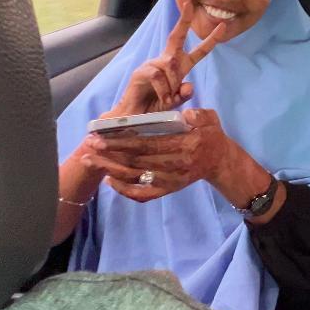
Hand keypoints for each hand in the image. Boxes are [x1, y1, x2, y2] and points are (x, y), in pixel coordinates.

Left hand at [83, 108, 269, 203]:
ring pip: (136, 178)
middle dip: (110, 154)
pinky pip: (144, 194)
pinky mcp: (168, 189)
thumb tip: (185, 115)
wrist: (220, 161)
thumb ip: (199, 116)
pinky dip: (125, 190)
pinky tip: (109, 181)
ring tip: (92, 160)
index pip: (148, 145)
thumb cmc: (210, 135)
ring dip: (111, 170)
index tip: (102, 137)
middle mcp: (176, 166)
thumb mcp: (211, 119)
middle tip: (90, 146)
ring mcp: (171, 181)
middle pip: (136, 162)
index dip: (123, 142)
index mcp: (185, 147)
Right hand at [107, 2, 225, 116]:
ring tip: (168, 99)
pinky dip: (163, 90)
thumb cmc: (155, 107)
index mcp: (180, 67)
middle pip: (177, 36)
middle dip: (184, 20)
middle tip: (189, 5)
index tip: (223, 26)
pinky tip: (161, 98)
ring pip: (171, 65)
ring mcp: (153, 64)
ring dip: (173, 84)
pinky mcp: (142, 71)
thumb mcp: (175, 103)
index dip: (211, 40)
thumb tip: (189, 86)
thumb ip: (184, 95)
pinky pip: (158, 75)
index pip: (198, 51)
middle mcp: (167, 61)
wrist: (135, 117)